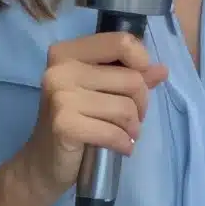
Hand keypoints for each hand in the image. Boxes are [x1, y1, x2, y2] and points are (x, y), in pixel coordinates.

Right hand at [6, 32, 168, 200]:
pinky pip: (114, 132)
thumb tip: (162, 70)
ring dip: (133, 127)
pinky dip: (123, 143)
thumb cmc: (74, 122)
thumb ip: (129, 77)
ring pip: (126, 108)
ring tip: (124, 134)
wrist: (43, 162)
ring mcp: (61, 96)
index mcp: (67, 52)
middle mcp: (61, 69)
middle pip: (131, 79)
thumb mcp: (100, 93)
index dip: (141, 62)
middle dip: (140, 104)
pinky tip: (119, 147)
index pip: (121, 42)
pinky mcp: (65, 124)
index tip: (138, 83)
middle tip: (130, 119)